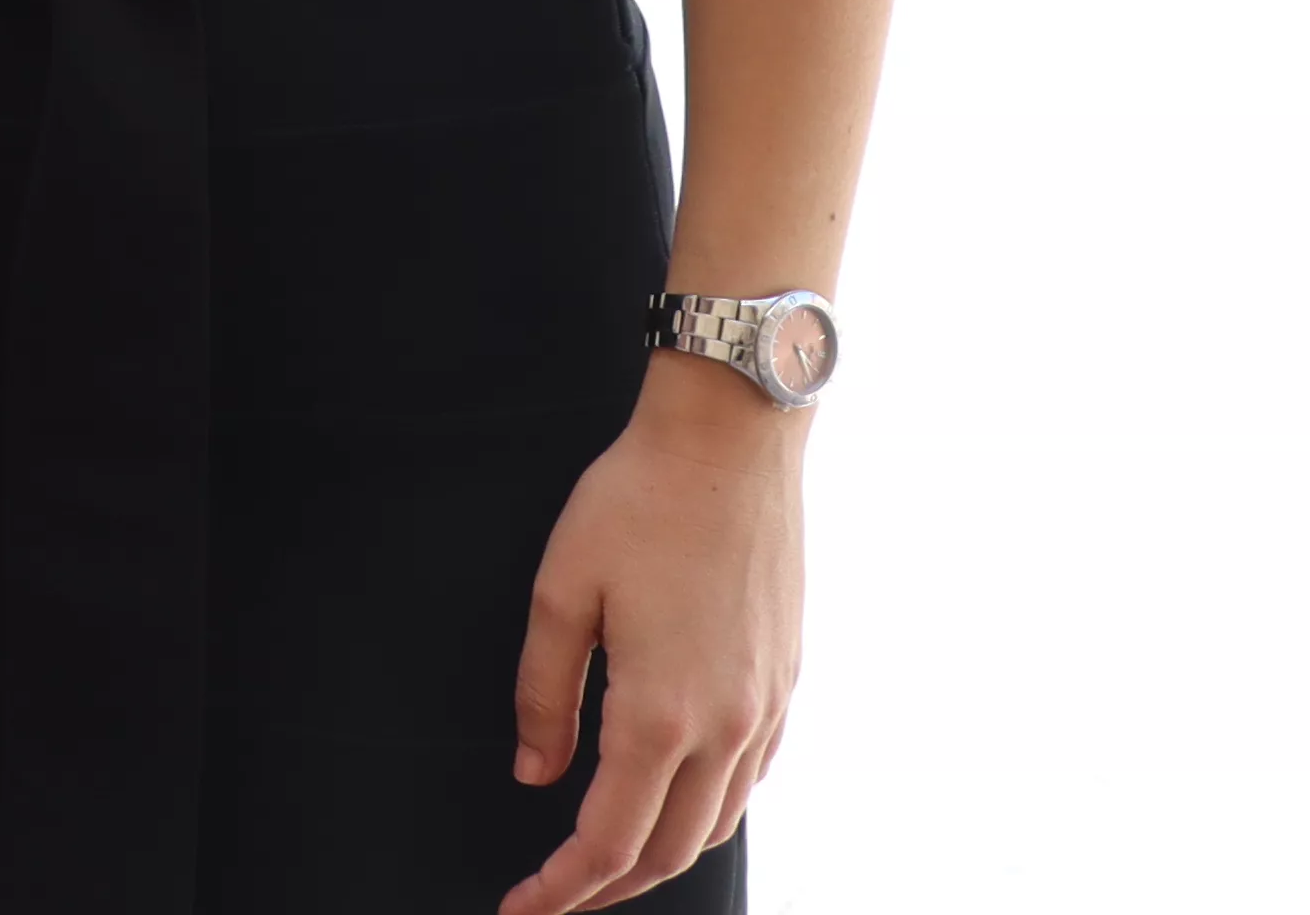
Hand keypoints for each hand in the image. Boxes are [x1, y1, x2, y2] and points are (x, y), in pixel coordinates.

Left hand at [500, 363, 805, 914]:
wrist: (732, 440)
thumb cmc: (640, 500)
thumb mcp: (561, 591)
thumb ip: (544, 694)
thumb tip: (535, 772)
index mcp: (661, 712)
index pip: (609, 841)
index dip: (562, 888)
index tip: (523, 907)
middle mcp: (726, 724)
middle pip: (669, 850)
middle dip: (608, 887)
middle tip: (556, 895)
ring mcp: (766, 707)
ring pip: (716, 823)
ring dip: (661, 856)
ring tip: (608, 862)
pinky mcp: (786, 682)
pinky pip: (750, 779)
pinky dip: (707, 810)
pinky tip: (674, 798)